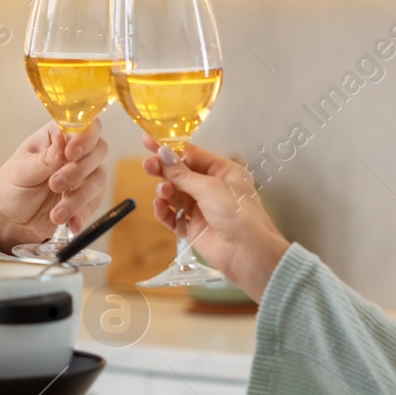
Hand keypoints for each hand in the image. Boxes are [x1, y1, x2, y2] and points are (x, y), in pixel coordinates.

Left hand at [0, 119, 109, 251]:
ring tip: (56, 214)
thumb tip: (62, 138)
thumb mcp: (21, 171)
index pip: (83, 125)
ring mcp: (84, 175)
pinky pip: (95, 203)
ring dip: (78, 198)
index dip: (84, 137)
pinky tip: (71, 223)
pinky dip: (83, 214)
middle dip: (80, 169)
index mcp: (57, 136)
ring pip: (98, 179)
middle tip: (55, 185)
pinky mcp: (88, 198)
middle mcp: (75, 152)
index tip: (71, 153)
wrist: (12, 219)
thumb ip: (44, 158)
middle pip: (98, 150)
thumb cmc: (13, 187)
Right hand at [141, 137, 289, 301]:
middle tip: (148, 166)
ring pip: (175, 194)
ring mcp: (202, 207)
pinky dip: (165, 211)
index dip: (169, 149)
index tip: (149, 142)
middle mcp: (212, 187)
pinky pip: (173, 216)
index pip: (191, 155)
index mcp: (223, 171)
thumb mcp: (209, 188)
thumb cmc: (238, 214)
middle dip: (163, 170)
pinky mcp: (194, 226)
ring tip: (162, 193)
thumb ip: (181, 173)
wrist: (247, 253)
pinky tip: (160, 207)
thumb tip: (162, 154)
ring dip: (165, 191)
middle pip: (180, 174)